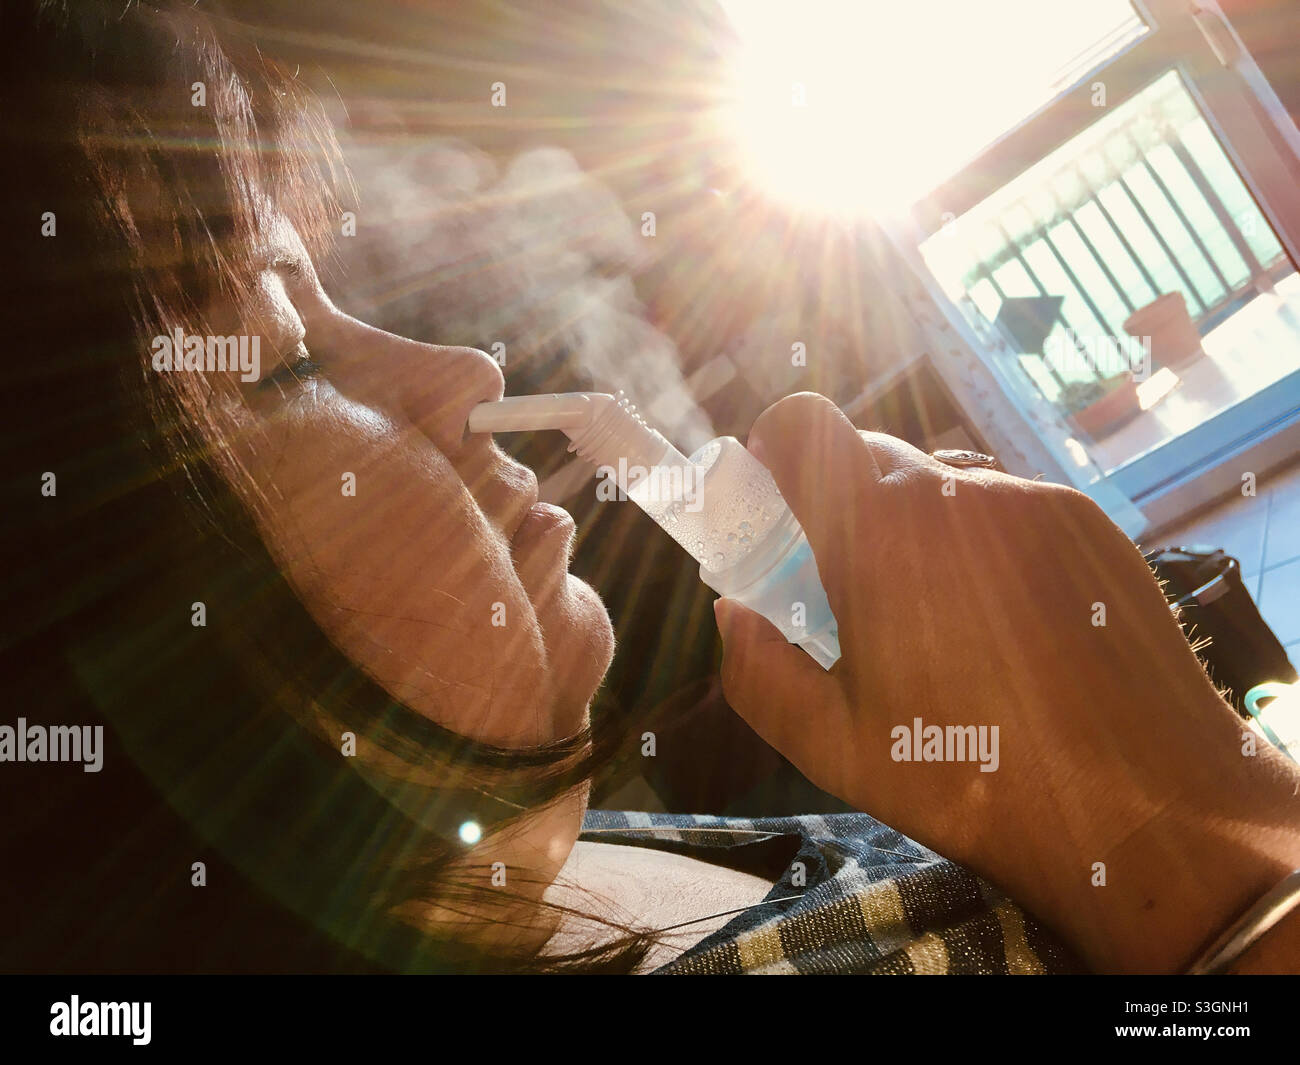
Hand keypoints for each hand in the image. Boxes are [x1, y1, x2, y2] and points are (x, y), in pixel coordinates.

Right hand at [714, 393, 1299, 972]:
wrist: (1150, 804)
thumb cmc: (971, 779)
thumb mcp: (834, 748)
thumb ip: (759, 671)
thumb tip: (734, 611)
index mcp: (880, 532)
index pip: (804, 424)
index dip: (775, 448)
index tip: (777, 504)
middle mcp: (956, 491)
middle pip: (871, 456)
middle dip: (841, 506)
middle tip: (852, 591)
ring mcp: (1030, 501)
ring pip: (942, 484)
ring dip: (916, 528)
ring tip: (943, 621)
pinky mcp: (1087, 522)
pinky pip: (1006, 509)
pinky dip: (982, 545)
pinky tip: (1012, 625)